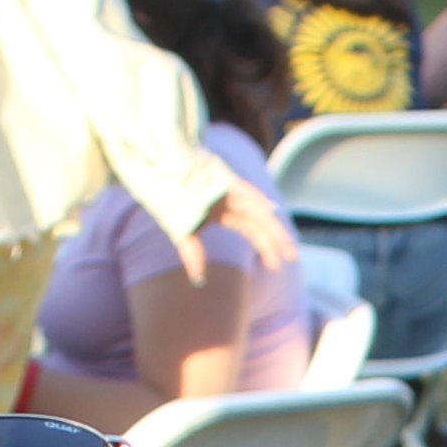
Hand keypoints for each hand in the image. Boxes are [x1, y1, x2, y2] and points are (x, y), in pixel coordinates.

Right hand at [163, 174, 300, 287]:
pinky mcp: (220, 174)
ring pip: (256, 207)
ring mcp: (227, 186)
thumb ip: (192, 252)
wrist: (153, 166)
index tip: (276, 266)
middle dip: (276, 240)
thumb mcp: (181, 229)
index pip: (251, 230)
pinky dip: (255, 197)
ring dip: (272, 225)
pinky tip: (270, 208)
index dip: (265, 246)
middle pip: (259, 221)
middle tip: (293, 258)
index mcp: (223, 210)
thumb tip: (199, 281)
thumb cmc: (165, 196)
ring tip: (286, 244)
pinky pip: (241, 187)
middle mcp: (229, 199)